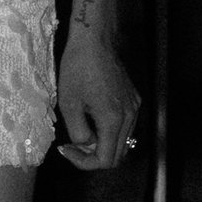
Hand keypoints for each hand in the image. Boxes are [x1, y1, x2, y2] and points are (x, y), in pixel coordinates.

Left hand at [52, 19, 140, 172]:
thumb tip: (86, 145)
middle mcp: (130, 117)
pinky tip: (92, 118)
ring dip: (102, 144)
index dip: (84, 162)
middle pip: (117, 155)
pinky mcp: (134, 100)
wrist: (95, 39)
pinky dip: (109, 131)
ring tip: (81, 130)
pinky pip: (124, 127)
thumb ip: (78, 131)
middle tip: (72, 144)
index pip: (105, 160)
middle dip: (92, 156)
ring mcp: (134, 108)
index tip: (66, 149)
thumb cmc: (78, 68)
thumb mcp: (69, 103)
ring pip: (122, 142)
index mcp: (113, 120)